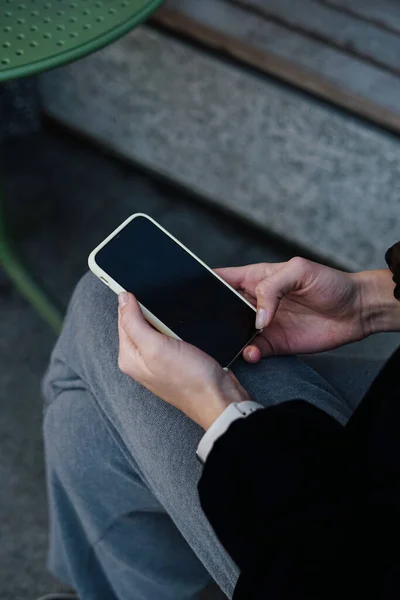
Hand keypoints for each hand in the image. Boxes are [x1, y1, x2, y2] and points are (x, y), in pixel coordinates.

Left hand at [118, 292, 248, 428]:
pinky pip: (170, 336)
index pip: (123, 319)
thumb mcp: (155, 346)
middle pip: (140, 322)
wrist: (219, 397)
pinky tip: (184, 330)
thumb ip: (134, 322)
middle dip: (151, 312)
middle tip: (166, 312)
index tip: (146, 290)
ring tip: (176, 323)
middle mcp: (141, 359)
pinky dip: (176, 328)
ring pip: (157, 328)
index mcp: (129, 357)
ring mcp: (158, 360)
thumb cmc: (189, 379)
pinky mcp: (175, 359)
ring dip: (166, 320)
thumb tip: (122, 299)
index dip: (133, 302)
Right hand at [216, 257, 369, 361]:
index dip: (205, 283)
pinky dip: (248, 354)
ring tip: (230, 342)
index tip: (192, 292)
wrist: (356, 311)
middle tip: (205, 325)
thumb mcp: (299, 271)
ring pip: (235, 333)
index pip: (223, 278)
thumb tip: (257, 316)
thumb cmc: (330, 283)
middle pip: (223, 308)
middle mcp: (256, 301)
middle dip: (213, 316)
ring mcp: (264, 324)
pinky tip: (252, 353)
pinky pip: (253, 351)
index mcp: (256, 278)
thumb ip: (272, 287)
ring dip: (229, 339)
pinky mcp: (275, 343)